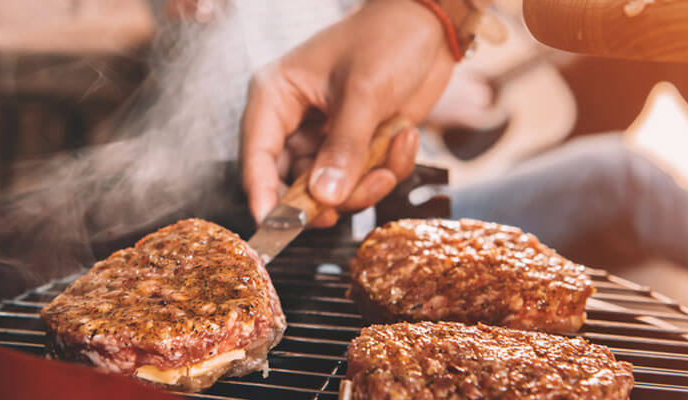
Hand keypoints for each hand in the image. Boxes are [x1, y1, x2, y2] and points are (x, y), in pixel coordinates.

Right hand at [240, 0, 456, 226]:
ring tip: (390, 159)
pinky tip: (404, 136)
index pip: (256, 157)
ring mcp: (326, 135)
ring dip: (364, 184)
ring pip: (331, 188)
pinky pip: (363, 178)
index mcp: (276, 96)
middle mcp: (294, 120)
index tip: (278, 228)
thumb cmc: (387, 38)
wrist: (430, 25)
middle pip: (292, 183)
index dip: (264, 197)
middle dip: (326, 197)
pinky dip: (387, 168)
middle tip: (345, 206)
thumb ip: (344, 148)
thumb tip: (323, 198)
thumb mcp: (364, 93)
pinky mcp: (356, 145)